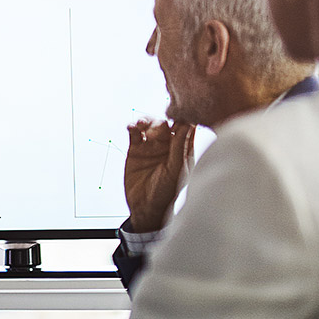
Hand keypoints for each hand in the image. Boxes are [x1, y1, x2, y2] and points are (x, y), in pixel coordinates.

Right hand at [124, 118, 195, 232]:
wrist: (145, 207)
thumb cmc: (166, 192)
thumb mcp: (176, 169)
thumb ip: (179, 146)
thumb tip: (187, 123)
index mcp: (183, 149)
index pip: (185, 127)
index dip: (182, 117)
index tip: (178, 111)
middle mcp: (168, 145)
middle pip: (165, 123)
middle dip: (160, 121)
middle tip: (155, 126)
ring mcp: (151, 146)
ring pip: (149, 125)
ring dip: (146, 121)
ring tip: (140, 125)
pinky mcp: (136, 149)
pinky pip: (134, 133)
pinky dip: (132, 127)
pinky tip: (131, 128)